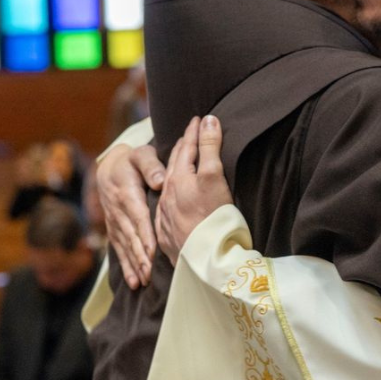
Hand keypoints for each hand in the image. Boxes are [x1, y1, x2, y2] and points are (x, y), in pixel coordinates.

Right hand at [99, 142, 165, 288]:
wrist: (110, 167)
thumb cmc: (132, 161)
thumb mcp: (141, 155)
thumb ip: (151, 165)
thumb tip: (160, 181)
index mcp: (127, 194)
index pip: (138, 217)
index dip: (145, 235)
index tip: (153, 252)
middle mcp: (118, 211)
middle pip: (131, 237)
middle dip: (139, 257)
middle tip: (150, 275)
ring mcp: (115, 222)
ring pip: (125, 247)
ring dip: (133, 265)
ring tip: (142, 282)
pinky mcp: (114, 230)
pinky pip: (119, 250)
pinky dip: (126, 266)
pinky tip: (133, 282)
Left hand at [155, 116, 233, 264]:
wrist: (206, 261)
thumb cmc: (214, 217)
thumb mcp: (214, 177)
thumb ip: (209, 147)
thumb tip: (207, 119)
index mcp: (178, 179)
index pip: (186, 148)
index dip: (194, 131)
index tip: (199, 118)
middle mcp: (167, 196)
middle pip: (173, 166)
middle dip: (182, 149)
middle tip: (189, 136)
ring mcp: (166, 218)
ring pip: (167, 188)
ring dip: (174, 173)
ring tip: (180, 166)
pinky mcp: (168, 236)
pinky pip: (166, 211)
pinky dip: (171, 199)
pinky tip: (172, 204)